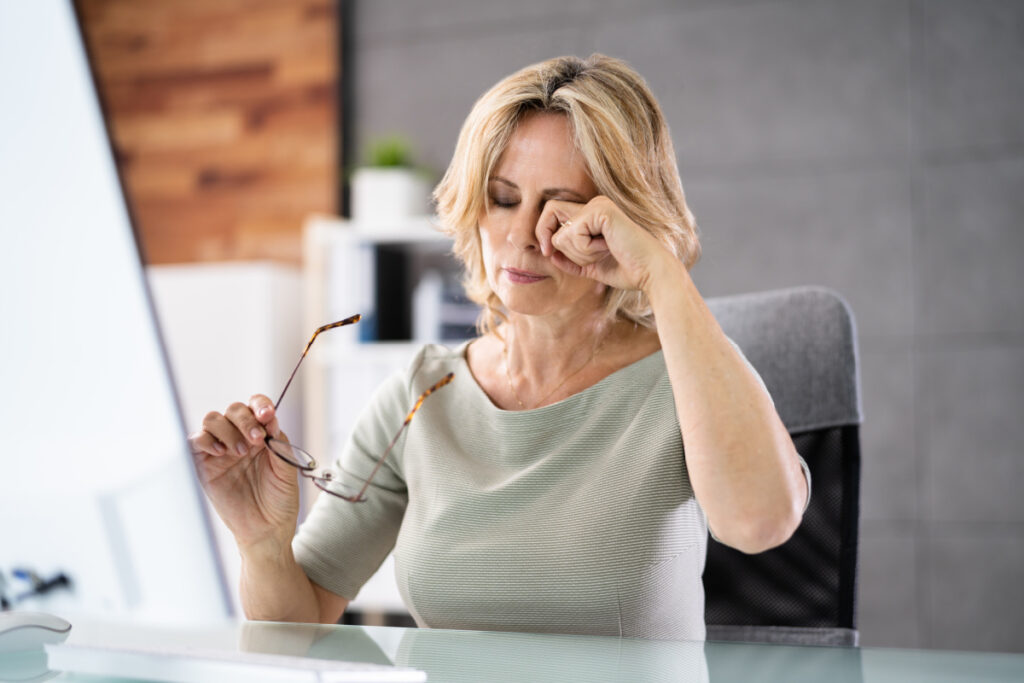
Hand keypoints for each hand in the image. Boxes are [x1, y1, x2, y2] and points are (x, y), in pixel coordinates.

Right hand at [189, 395, 299, 550]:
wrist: (266, 530)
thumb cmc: (279, 500)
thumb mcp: (287, 469)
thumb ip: (280, 444)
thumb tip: (271, 420)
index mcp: (262, 435)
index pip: (257, 406)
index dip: (260, 405)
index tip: (268, 415)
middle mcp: (240, 438)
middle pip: (234, 409)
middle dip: (245, 419)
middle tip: (257, 439)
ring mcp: (221, 450)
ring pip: (213, 419)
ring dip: (227, 429)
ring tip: (240, 452)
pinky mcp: (204, 465)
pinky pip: (195, 441)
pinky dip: (206, 440)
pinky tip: (221, 452)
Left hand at [535, 196, 675, 293]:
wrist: (650, 273)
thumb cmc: (627, 270)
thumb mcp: (591, 267)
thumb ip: (571, 260)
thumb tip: (549, 254)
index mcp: (592, 214)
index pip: (552, 214)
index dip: (544, 234)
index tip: (549, 254)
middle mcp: (594, 204)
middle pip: (549, 213)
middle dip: (558, 245)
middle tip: (583, 258)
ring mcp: (598, 205)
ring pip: (560, 232)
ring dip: (578, 253)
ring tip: (603, 253)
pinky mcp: (601, 210)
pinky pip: (572, 234)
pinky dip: (585, 250)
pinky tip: (607, 249)